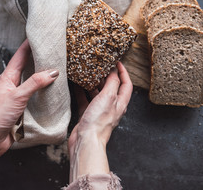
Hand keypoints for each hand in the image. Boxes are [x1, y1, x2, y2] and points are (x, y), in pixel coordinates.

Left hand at [0, 39, 58, 165]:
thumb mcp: (17, 96)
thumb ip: (34, 83)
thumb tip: (52, 71)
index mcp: (8, 77)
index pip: (21, 55)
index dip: (30, 44)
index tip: (41, 34)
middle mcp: (13, 85)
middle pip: (29, 67)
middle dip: (40, 58)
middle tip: (55, 50)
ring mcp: (18, 96)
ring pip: (34, 82)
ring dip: (45, 76)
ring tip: (59, 68)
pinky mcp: (23, 109)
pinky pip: (36, 97)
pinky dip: (45, 92)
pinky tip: (55, 92)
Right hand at [68, 62, 131, 181]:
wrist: (86, 140)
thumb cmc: (99, 121)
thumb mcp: (109, 97)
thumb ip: (112, 82)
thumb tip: (113, 71)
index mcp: (120, 103)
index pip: (126, 84)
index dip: (123, 72)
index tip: (116, 62)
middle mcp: (111, 107)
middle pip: (111, 87)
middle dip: (106, 76)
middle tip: (99, 65)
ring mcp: (99, 111)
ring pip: (97, 93)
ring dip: (93, 83)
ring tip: (87, 72)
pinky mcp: (87, 115)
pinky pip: (85, 100)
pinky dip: (81, 91)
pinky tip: (76, 84)